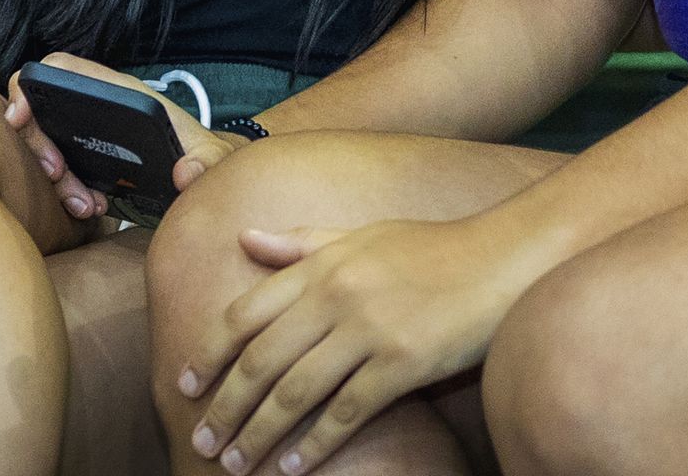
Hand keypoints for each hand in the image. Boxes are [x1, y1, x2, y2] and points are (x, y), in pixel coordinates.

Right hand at [3, 53, 243, 224]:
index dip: (30, 85)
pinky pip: (61, 171)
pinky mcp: (88, 159)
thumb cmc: (202, 152)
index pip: (61, 70)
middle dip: (40, 147)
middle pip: (42, 112)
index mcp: (119, 92)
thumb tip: (184, 175)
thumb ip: (207, 163)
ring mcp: (88, 133)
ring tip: (86, 204)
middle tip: (58, 175)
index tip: (20, 119)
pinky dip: (67, 192)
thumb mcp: (212, 157)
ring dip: (57, 180)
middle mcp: (97, 106)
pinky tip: (93, 207)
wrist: (203, 170)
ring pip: (48, 147)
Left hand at [177, 212, 547, 474]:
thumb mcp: (360, 234)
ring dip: (258, 434)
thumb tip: (245, 238)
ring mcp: (369, 331)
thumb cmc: (431, 247)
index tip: (184, 385)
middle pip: (260, 361)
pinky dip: (314, 445)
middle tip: (200, 441)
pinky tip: (292, 467)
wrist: (502, 259)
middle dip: (224, 407)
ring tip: (234, 463)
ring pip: (295, 393)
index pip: (245, 312)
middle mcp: (336, 295)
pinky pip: (346, 413)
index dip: (208, 353)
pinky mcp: (403, 365)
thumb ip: (300, 243)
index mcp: (320, 264)